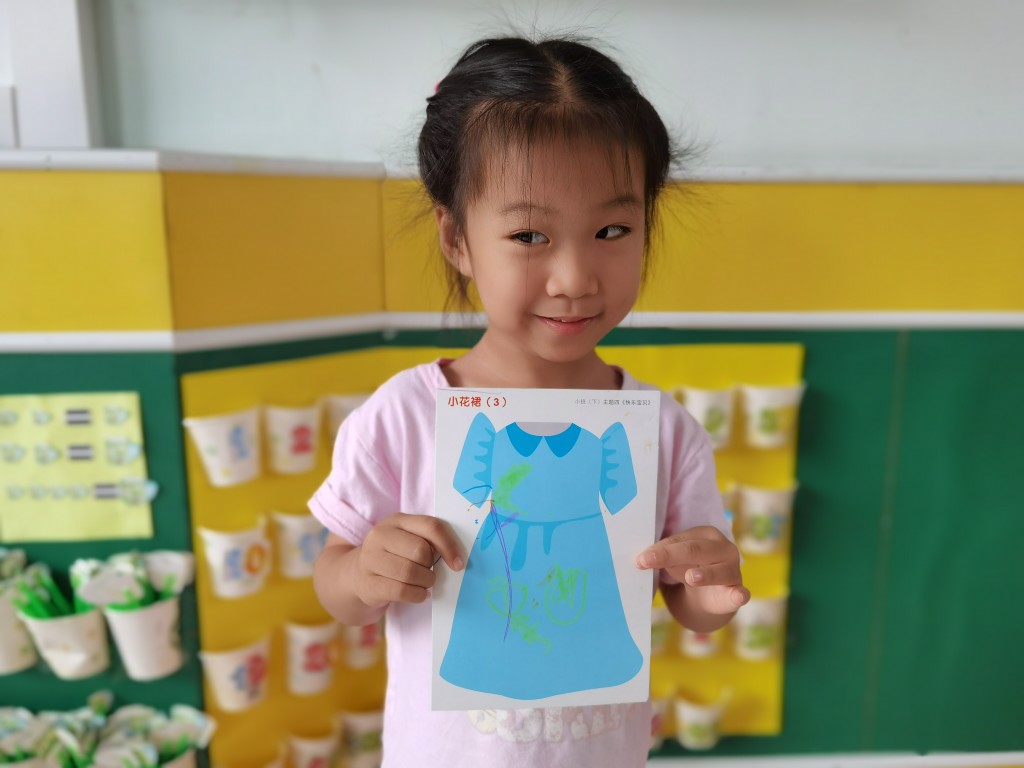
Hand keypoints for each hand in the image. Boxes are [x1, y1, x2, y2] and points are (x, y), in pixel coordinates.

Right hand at [353, 513, 463, 608]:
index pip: (430, 526)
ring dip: (425, 582)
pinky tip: (419, 594)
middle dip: (431, 566)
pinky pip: (401, 591)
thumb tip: (457, 559)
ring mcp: (370, 559)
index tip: (459, 564)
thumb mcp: (407, 539)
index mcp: (396, 520)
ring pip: (410, 572)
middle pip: (420, 550)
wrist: (356, 574)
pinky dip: (417, 595)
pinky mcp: (368, 583)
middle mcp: (380, 535)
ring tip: (425, 583)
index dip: (449, 545)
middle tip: (430, 572)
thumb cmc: (393, 555)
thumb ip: (429, 541)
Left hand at [635, 526, 749, 614]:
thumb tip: (640, 558)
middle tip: (648, 561)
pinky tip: (737, 595)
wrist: (709, 597)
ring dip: (706, 574)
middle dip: (670, 555)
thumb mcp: (675, 560)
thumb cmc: (690, 568)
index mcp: (706, 535)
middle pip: (695, 550)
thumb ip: (662, 557)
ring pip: (719, 571)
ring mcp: (733, 570)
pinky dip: (739, 594)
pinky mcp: (737, 591)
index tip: (640, 559)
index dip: (659, 550)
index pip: (679, 541)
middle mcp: (723, 548)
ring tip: (690, 577)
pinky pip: (740, 593)